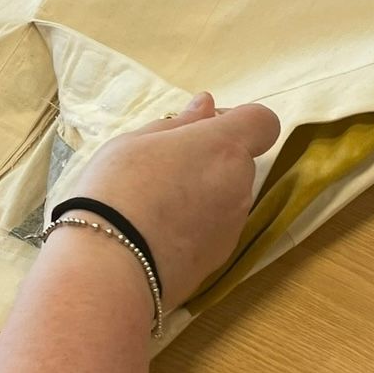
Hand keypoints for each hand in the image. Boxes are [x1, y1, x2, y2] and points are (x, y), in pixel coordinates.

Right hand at [69, 93, 279, 313]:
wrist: (111, 266)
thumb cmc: (117, 189)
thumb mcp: (136, 142)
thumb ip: (180, 123)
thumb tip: (207, 106)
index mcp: (223, 147)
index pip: (262, 122)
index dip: (237, 120)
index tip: (202, 127)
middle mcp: (240, 185)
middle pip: (238, 161)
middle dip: (210, 159)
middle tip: (163, 168)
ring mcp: (234, 225)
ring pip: (227, 196)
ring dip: (204, 193)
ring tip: (156, 205)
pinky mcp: (221, 257)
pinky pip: (216, 227)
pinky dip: (198, 224)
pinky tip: (160, 233)